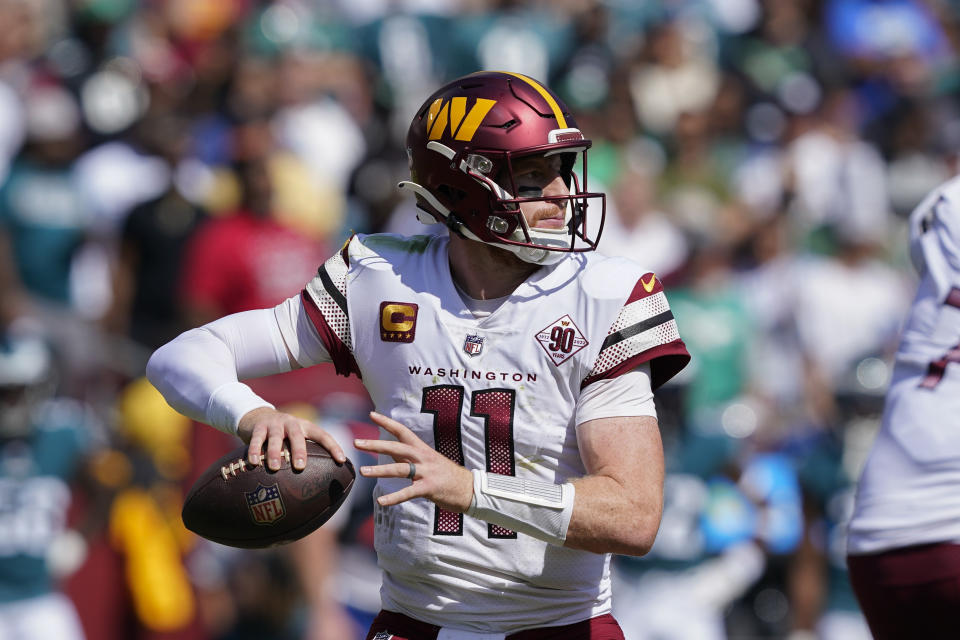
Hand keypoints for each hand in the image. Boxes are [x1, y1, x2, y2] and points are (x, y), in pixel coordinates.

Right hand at [237, 407, 345, 470]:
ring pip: (275, 438)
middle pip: (297, 436)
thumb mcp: (295, 438)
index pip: (322, 435)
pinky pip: (256, 439)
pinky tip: (253, 462)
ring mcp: (274, 424)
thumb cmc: (283, 435)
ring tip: (275, 467)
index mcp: (305, 427)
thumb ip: (306, 452)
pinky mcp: (258, 427)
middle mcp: (291, 423)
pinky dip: (254, 450)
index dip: (333, 446)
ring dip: (275, 452)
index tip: (341, 460)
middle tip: (300, 466)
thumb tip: (320, 482)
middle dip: (299, 451)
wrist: (257, 416)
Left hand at [354, 411, 473, 512]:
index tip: (371, 413)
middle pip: (396, 447)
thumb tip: (392, 454)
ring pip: (399, 469)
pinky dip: (394, 497)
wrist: (469, 488)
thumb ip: (411, 458)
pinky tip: (381, 501)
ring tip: (362, 472)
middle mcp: (423, 457)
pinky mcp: (429, 488)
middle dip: (375, 445)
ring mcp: (426, 472)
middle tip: (357, 442)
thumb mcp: (429, 461)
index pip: (402, 431)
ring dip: (379, 470)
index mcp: (422, 449)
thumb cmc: (447, 475)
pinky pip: (408, 492)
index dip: (387, 422)